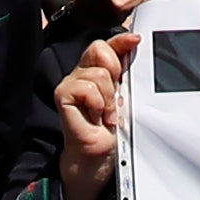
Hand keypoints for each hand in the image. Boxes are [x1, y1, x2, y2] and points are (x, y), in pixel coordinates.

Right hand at [52, 33, 135, 199]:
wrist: (98, 159)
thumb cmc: (111, 133)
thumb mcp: (126, 97)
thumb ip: (127, 73)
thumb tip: (135, 45)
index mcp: (98, 71)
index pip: (107, 44)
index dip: (121, 40)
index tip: (136, 40)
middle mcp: (82, 73)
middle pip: (100, 49)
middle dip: (116, 73)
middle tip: (116, 98)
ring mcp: (71, 83)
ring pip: (97, 72)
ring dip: (108, 97)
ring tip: (107, 114)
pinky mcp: (63, 95)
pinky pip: (85, 87)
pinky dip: (97, 103)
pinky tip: (98, 117)